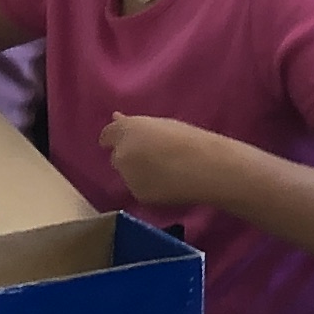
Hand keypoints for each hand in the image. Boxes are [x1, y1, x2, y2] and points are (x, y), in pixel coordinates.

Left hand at [101, 112, 243, 216]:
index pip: (108, 135)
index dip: (114, 138)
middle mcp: (122, 153)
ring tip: (165, 172)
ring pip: (128, 175)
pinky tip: (168, 184)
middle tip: (152, 157)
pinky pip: (139, 189)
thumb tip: (117, 118)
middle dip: (129, 157)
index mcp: (128, 130)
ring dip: (138, 172)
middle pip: (117, 156)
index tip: (123, 141)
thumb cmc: (191, 139)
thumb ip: (138, 126)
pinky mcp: (138, 195)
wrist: (205, 168)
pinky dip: (149, 187)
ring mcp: (128, 176)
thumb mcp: (162, 125)